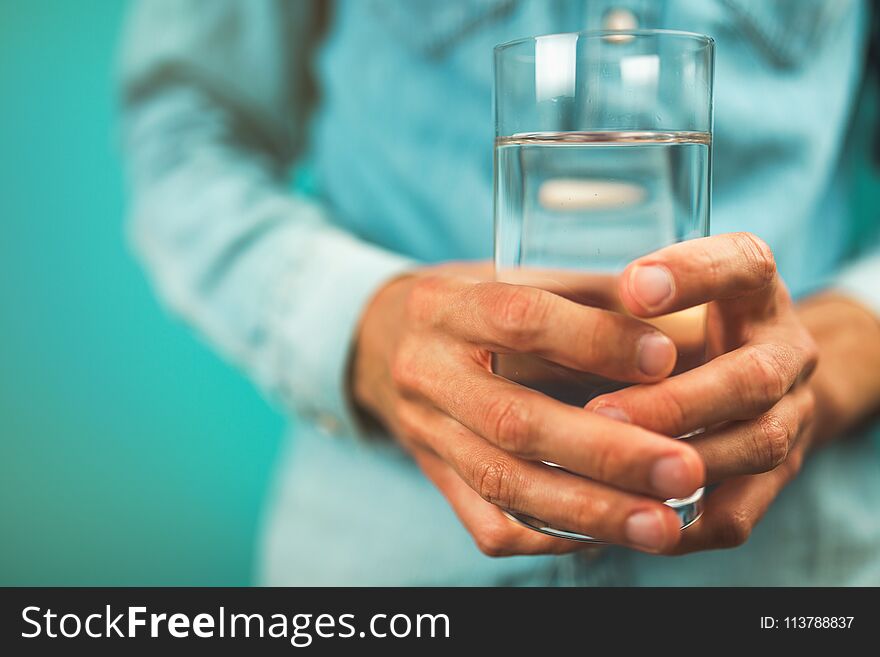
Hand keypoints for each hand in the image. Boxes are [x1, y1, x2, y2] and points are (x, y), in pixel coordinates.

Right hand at [352, 262, 704, 554]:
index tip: (666, 358)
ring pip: (503, 483)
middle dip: (604, 452)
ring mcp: (425, 434)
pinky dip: (554, 536)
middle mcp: (427, 372)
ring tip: (663, 525)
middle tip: (684, 469)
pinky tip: (611, 535)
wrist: (381, 342)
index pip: (518, 319)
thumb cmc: (472, 306)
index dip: (593, 339)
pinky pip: (489, 524)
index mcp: (447, 307)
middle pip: (513, 420)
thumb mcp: (515, 277)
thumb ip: (591, 296)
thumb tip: (685, 324)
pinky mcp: (435, 478)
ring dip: (589, 511)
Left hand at [584, 232, 819, 552]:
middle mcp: (785, 349)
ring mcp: (791, 415)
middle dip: (676, 402)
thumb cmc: (684, 320)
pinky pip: (741, 512)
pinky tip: (631, 521)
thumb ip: (615, 289)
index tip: (633, 287)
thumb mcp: (662, 287)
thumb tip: (523, 301)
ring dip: (679, 462)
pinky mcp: (775, 476)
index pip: (742, 264)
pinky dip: (685, 522)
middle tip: (600, 413)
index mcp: (755, 286)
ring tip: (608, 471)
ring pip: (754, 446)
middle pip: (753, 378)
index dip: (694, 275)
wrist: (761, 369)